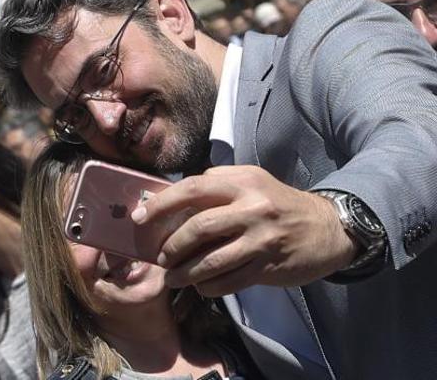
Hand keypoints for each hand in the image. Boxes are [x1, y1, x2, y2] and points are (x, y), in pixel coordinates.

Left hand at [131, 165, 358, 295]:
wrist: (328, 228)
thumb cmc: (278, 203)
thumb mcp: (252, 181)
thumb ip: (217, 184)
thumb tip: (174, 195)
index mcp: (242, 183)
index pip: (192, 189)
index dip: (161, 204)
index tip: (139, 217)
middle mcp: (252, 208)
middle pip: (198, 227)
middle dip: (171, 246)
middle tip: (160, 258)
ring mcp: (262, 239)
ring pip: (212, 260)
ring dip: (185, 273)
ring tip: (172, 278)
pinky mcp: (269, 265)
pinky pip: (230, 280)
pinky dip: (209, 286)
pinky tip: (201, 286)